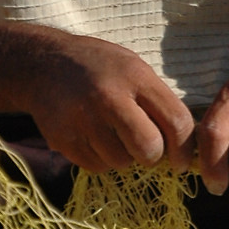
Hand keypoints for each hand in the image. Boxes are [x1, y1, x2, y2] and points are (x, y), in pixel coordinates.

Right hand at [0, 4, 198, 174]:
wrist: (42, 63)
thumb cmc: (100, 68)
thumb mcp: (133, 69)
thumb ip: (158, 102)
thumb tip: (186, 147)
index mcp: (135, 76)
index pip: (176, 122)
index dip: (184, 149)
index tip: (180, 161)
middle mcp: (109, 96)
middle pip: (148, 149)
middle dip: (151, 156)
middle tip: (144, 149)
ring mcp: (82, 118)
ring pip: (120, 162)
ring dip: (122, 156)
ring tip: (110, 133)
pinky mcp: (62, 137)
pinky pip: (95, 165)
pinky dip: (99, 158)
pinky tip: (91, 136)